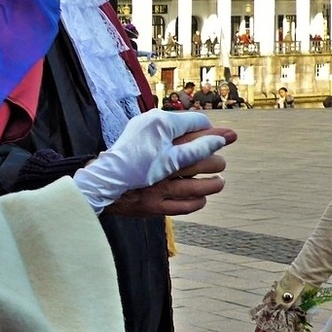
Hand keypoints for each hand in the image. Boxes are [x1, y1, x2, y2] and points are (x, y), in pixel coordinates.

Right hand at [72, 112, 233, 213]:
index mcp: (158, 146)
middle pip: (204, 163)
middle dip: (216, 161)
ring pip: (199, 188)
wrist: (101, 180)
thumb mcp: (144, 130)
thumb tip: (202, 125)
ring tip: (217, 181)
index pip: (197, 138)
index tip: (230, 135)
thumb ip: (171, 126)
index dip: (216, 135)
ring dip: (214, 184)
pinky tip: (201, 196)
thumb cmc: (125, 154)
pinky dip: (198, 201)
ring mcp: (158, 189)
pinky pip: (185, 206)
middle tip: (218, 162)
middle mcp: (161, 167)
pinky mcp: (154, 207)